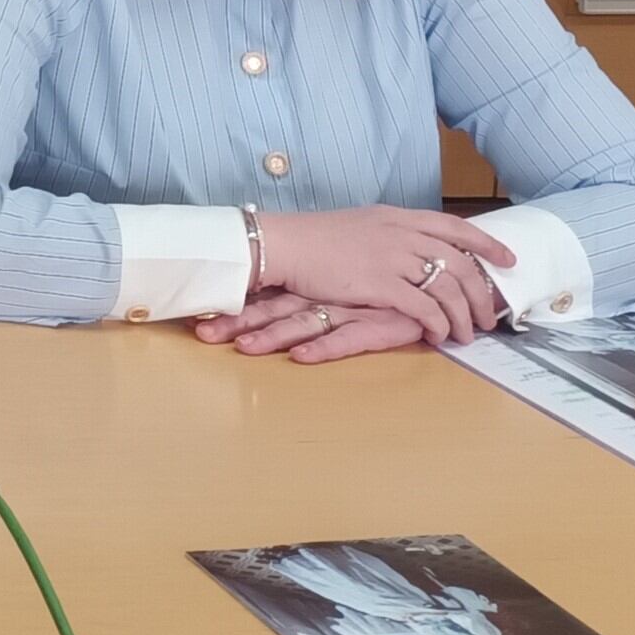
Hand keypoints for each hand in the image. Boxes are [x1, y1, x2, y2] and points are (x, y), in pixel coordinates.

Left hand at [193, 292, 438, 364]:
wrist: (438, 278)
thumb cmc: (389, 281)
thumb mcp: (345, 285)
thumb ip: (315, 294)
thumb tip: (270, 299)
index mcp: (312, 284)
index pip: (264, 294)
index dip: (233, 304)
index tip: (196, 313)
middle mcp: (324, 295)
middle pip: (272, 309)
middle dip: (237, 321)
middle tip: (201, 333)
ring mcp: (348, 309)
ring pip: (302, 323)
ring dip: (270, 337)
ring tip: (240, 349)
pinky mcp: (376, 324)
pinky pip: (345, 339)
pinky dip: (323, 348)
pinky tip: (300, 356)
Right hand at [249, 206, 513, 346]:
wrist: (285, 244)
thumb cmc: (316, 237)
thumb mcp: (362, 224)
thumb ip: (392, 236)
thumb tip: (415, 255)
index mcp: (399, 217)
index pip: (456, 226)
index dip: (487, 244)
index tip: (509, 260)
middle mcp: (402, 234)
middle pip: (460, 264)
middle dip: (481, 294)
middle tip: (487, 318)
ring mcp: (392, 258)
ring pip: (447, 289)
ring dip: (463, 316)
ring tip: (466, 336)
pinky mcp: (380, 283)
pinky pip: (424, 307)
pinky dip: (438, 324)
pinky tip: (438, 336)